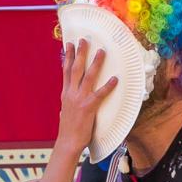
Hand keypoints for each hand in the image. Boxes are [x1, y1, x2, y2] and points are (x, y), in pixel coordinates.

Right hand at [57, 39, 117, 156]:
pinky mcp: (89, 107)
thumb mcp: (66, 109)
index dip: (67, 56)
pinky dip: (108, 86)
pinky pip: (100, 94)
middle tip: (84, 40)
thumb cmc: (69, 127)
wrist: (68, 141)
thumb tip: (72, 92)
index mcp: (65, 93)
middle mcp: (71, 93)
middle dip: (80, 53)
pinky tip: (115, 79)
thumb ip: (70, 98)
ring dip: (95, 63)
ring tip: (101, 52)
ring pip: (88, 77)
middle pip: (75, 69)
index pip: (65, 71)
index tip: (69, 44)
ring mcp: (80, 99)